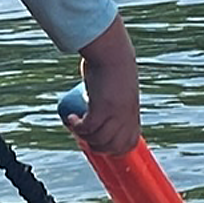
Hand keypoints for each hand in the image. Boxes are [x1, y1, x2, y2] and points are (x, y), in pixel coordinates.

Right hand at [65, 15, 140, 156]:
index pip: (129, 143)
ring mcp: (116, 113)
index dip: (113, 149)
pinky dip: (77, 127)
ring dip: (84, 136)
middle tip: (83, 134)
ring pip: (99, 140)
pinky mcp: (103, 107)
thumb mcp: (121, 89)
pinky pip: (88, 128)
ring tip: (74, 123)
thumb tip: (104, 112)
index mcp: (133, 113)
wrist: (111, 53)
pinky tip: (70, 118)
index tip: (98, 141)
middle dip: (96, 146)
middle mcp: (127, 116)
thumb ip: (117, 101)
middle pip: (113, 147)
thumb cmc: (114, 67)